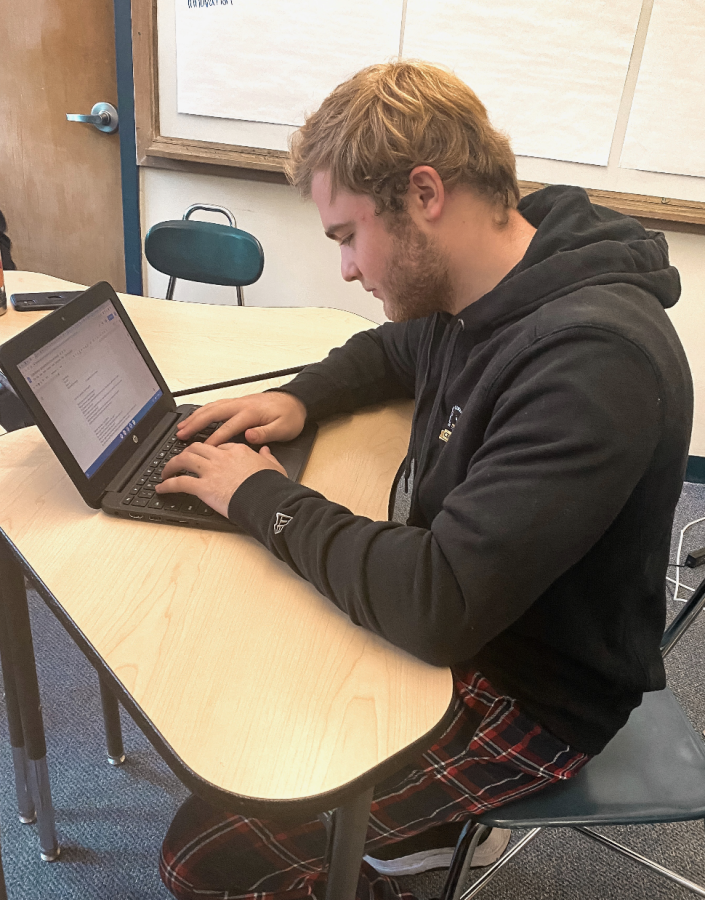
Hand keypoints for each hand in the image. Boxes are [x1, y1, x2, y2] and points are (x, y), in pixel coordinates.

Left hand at [156, 442, 286, 516]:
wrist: (266, 498)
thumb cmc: (271, 485)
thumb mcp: (274, 466)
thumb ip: (267, 457)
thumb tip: (265, 450)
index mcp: (238, 451)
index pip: (218, 446)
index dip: (210, 451)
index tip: (206, 458)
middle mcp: (221, 457)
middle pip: (197, 448)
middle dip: (186, 452)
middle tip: (181, 460)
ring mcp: (211, 471)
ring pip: (184, 459)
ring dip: (171, 465)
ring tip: (165, 472)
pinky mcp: (204, 487)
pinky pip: (180, 482)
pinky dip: (168, 484)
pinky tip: (161, 488)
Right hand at [176, 391, 306, 446]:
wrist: (295, 401)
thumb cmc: (290, 417)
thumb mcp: (284, 428)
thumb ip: (266, 433)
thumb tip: (249, 435)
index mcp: (251, 413)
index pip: (229, 427)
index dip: (215, 438)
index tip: (203, 449)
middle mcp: (241, 405)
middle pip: (213, 413)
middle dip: (195, 423)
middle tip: (180, 434)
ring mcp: (238, 402)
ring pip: (211, 407)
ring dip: (195, 416)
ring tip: (181, 427)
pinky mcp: (238, 402)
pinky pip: (216, 405)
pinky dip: (203, 411)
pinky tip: (195, 418)